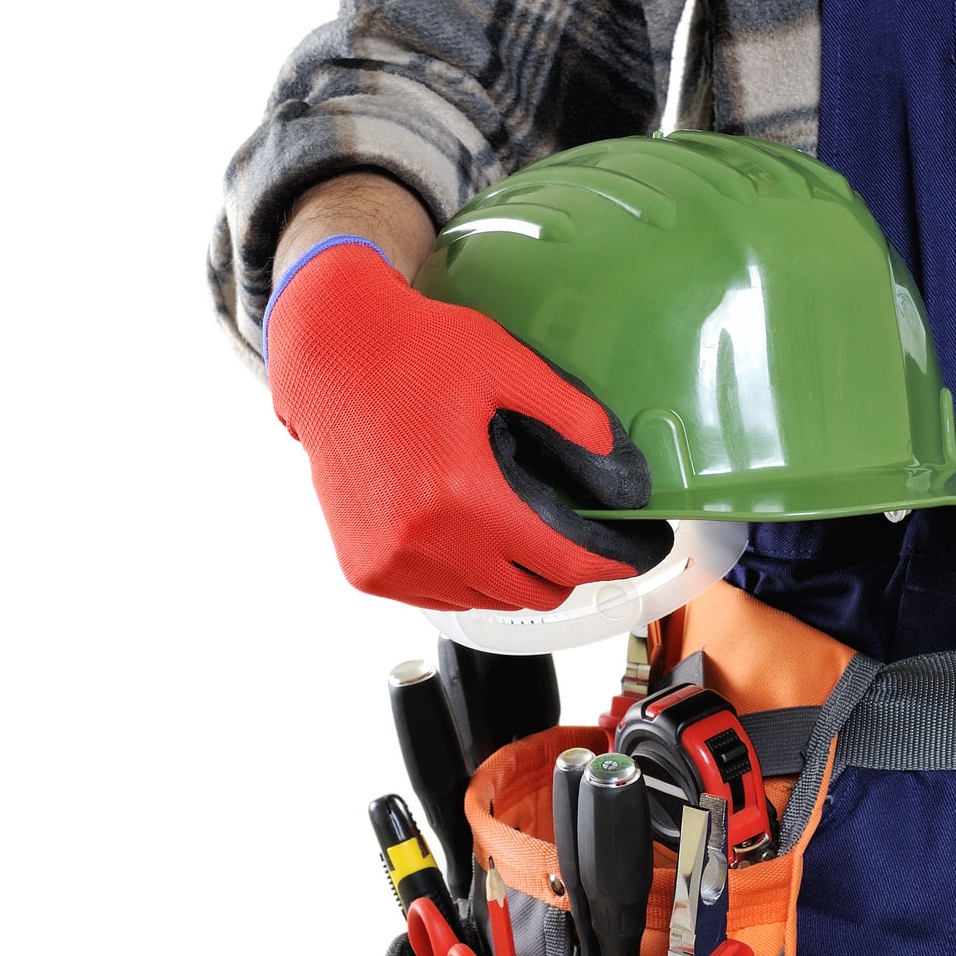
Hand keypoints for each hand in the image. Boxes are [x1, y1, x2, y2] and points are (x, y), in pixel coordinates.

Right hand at [264, 236, 668, 611]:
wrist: (328, 355)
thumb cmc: (412, 353)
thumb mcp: (504, 363)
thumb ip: (569, 412)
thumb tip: (617, 463)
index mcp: (463, 494)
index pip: (561, 562)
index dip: (605, 565)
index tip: (626, 559)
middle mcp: (423, 541)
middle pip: (528, 594)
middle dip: (561, 573)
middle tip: (569, 540)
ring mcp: (390, 563)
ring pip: (484, 602)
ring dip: (510, 578)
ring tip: (512, 532)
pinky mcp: (365, 571)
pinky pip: (439, 598)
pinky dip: (463, 579)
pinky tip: (464, 537)